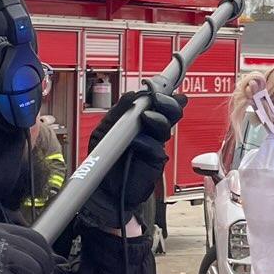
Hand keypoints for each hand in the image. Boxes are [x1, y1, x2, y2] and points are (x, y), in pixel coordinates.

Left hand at [80, 87, 184, 230]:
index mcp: (141, 120)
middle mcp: (151, 131)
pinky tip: (136, 143)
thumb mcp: (105, 129)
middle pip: (170, 112)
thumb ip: (119, 112)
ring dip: (157, 119)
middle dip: (167, 102)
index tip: (160, 85)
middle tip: (158, 99)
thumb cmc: (104, 159)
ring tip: (146, 118)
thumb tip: (132, 95)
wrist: (104, 188)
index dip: (163, 93)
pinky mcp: (156, 162)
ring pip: (165, 128)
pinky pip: (156, 148)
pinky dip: (146, 143)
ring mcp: (155, 145)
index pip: (158, 103)